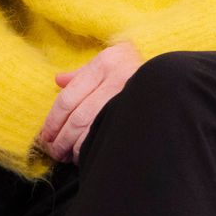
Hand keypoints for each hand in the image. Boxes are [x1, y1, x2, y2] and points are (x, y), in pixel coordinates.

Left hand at [38, 42, 141, 164]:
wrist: (170, 77)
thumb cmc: (133, 69)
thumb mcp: (109, 62)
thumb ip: (82, 74)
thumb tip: (58, 80)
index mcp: (105, 62)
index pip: (68, 97)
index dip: (52, 121)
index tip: (45, 135)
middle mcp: (116, 76)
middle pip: (76, 116)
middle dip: (60, 138)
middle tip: (53, 150)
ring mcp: (128, 96)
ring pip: (90, 128)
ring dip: (73, 146)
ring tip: (66, 153)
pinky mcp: (136, 112)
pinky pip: (106, 134)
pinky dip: (90, 147)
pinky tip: (85, 152)